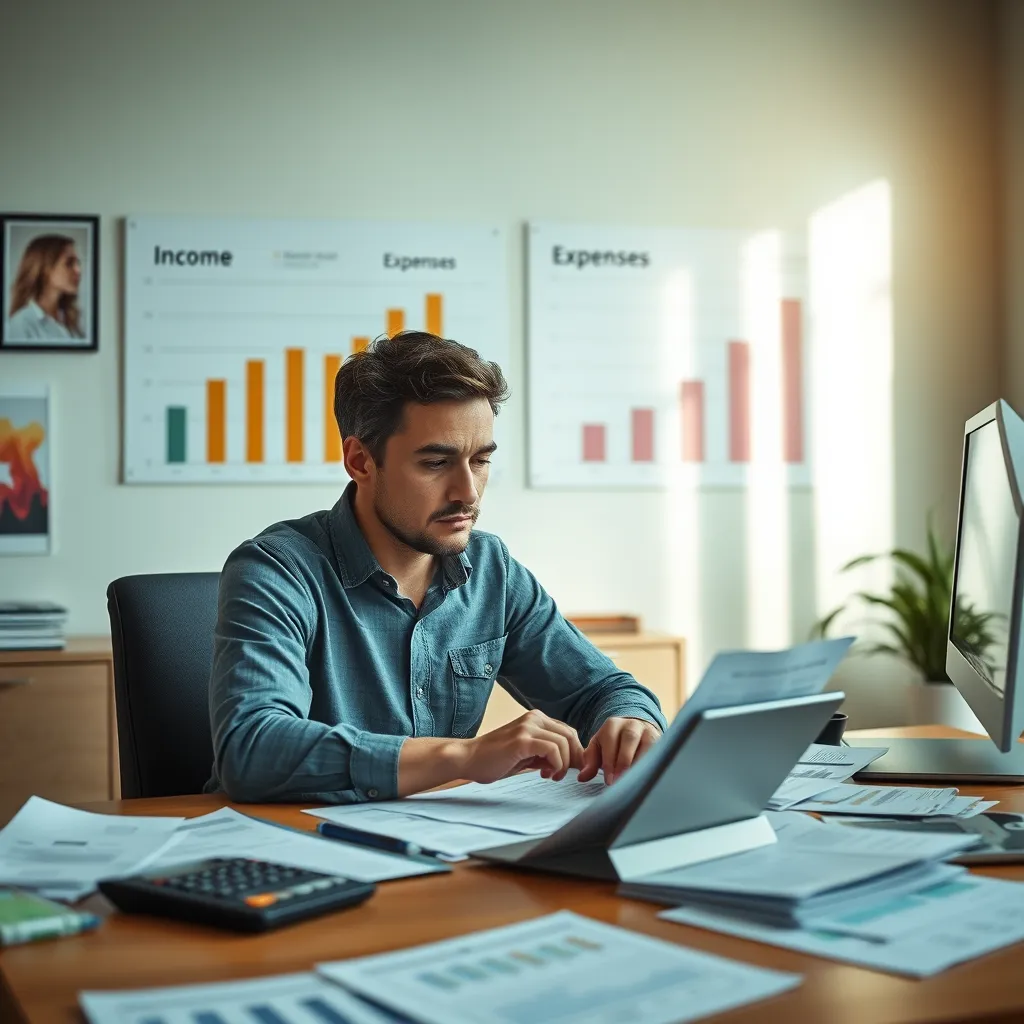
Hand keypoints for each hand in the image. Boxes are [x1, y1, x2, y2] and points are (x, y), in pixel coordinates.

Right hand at [459, 709, 584, 783]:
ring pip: (564, 742)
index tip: (569, 771)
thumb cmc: (495, 760)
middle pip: (570, 736)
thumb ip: (546, 754)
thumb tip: (572, 763)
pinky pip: (552, 749)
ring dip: (564, 764)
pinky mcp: (522, 740)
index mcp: (536, 719)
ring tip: (552, 776)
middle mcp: (534, 718)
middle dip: (574, 759)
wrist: (468, 759)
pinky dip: (556, 764)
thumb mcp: (527, 755)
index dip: (574, 753)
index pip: (567, 732)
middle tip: (564, 775)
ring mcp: (528, 727)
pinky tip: (546, 774)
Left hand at [578, 717, 660, 784]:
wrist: (636, 730)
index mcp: (612, 724)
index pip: (610, 740)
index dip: (610, 761)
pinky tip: (648, 778)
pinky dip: (653, 765)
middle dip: (624, 762)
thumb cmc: (613, 744)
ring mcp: (648, 731)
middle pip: (629, 739)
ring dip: (640, 764)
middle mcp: (632, 724)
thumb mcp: (599, 748)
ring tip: (634, 783)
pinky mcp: (661, 740)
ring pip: (647, 745)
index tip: (609, 781)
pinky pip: (659, 752)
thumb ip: (590, 762)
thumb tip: (582, 778)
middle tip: (619, 783)